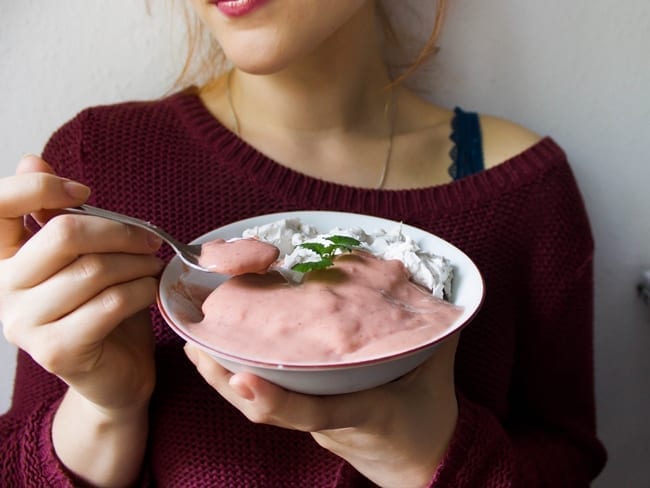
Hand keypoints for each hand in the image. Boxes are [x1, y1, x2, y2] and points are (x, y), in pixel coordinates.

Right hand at [0, 155, 162, 412]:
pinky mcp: (56, 351)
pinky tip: (150, 291)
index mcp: (2, 260)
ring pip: (93, 271)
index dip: (39, 187)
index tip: (84, 192)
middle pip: (63, 236)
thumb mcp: (81, 258)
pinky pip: (109, 304)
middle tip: (150, 239)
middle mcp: (1, 291)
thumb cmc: (102, 310)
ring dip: (137, 263)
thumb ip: (55, 217)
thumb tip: (29, 158)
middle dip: (121, 232)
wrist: (116, 374)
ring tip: (152, 266)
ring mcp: (24, 325)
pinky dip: (141, 291)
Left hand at [185, 332, 459, 487]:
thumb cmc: (430, 425)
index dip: (275, 401)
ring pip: (262, 408)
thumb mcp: (436, 377)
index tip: (241, 380)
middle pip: (267, 411)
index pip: (312, 413)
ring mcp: (316, 426)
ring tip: (196, 345)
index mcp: (358, 413)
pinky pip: (273, 403)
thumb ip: (435, 336)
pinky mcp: (313, 423)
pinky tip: (229, 357)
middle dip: (225, 380)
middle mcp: (326, 423)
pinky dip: (243, 380)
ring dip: (225, 378)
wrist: (427, 469)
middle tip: (194, 344)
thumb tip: (440, 299)